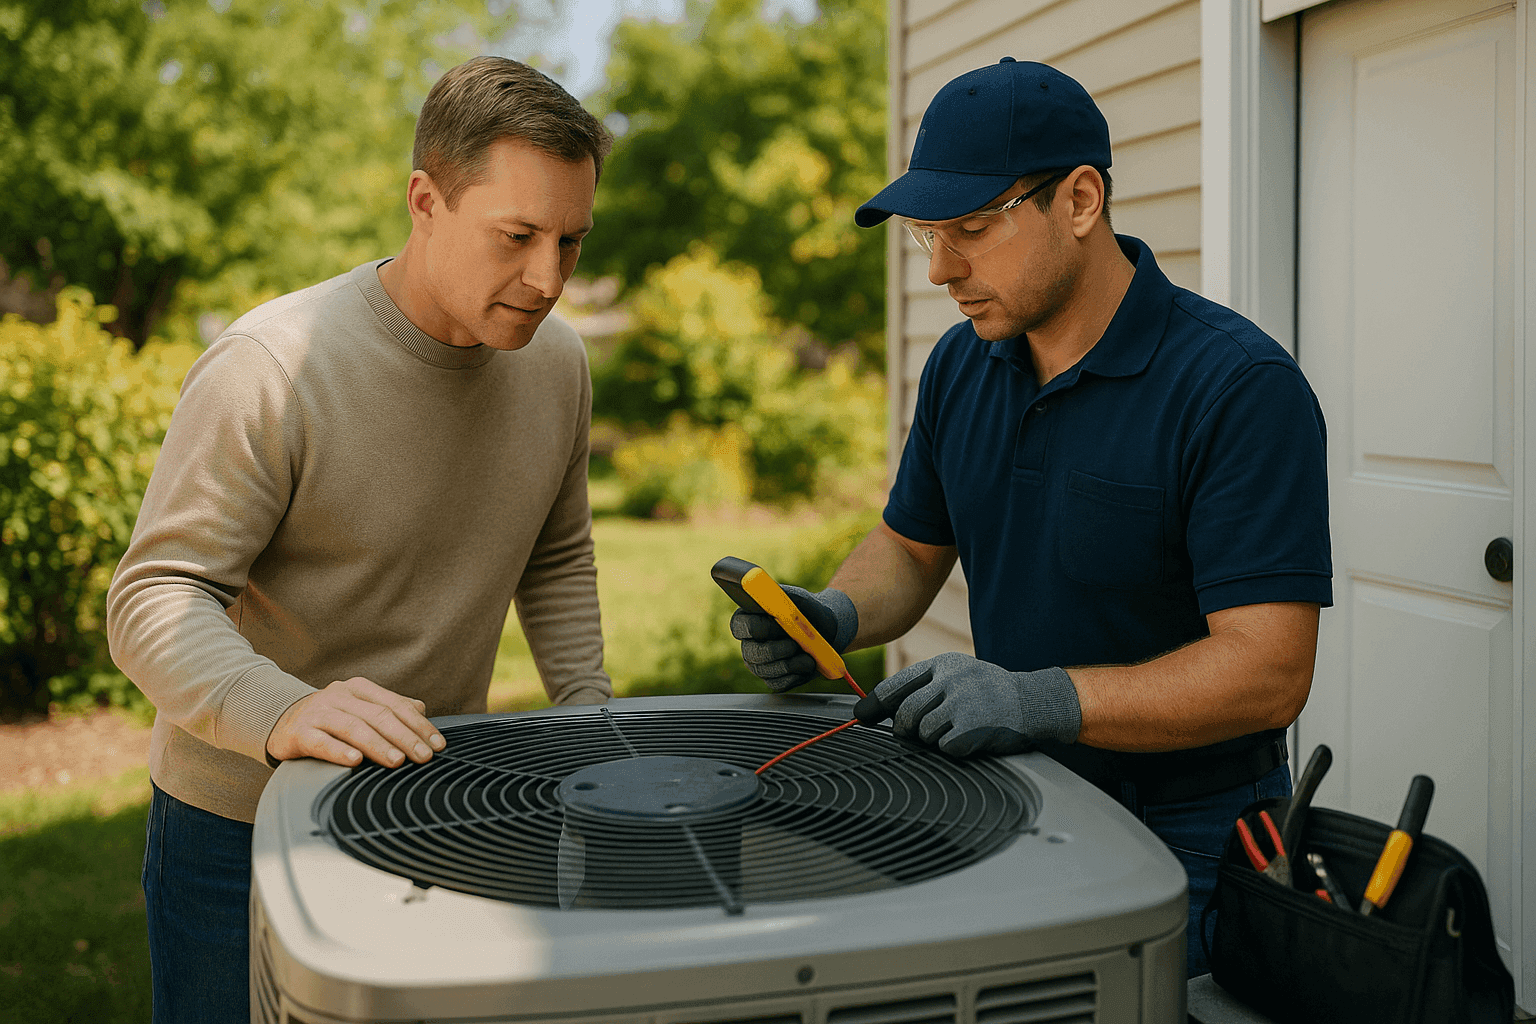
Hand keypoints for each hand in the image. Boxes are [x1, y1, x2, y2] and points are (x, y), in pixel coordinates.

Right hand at [265, 676, 445, 767]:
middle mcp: (340, 696)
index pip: (395, 705)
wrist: (280, 719)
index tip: (437, 744)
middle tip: (423, 757)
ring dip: (378, 745)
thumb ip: (388, 708)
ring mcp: (319, 713)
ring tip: (396, 761)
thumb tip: (421, 710)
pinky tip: (355, 761)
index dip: (419, 725)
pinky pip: (321, 742)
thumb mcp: (359, 707)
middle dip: (405, 738)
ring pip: (353, 728)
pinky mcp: (300, 732)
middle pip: (378, 716)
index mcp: (359, 689)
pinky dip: (339, 751)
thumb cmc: (330, 717)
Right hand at [729, 585, 857, 691]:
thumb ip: (779, 597)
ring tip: (808, 654)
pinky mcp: (773, 680)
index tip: (779, 624)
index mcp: (748, 618)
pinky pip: (778, 683)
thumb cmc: (808, 611)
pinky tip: (807, 664)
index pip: (739, 626)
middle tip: (795, 644)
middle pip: (752, 653)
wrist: (826, 630)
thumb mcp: (796, 599)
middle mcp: (749, 643)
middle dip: (776, 650)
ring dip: (790, 663)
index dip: (758, 627)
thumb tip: (767, 598)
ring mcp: (758, 664)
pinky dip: (796, 675)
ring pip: (766, 670)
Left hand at [859, 652, 1081, 756]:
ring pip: (922, 732)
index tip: (862, 716)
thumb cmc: (989, 692)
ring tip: (954, 730)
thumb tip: (881, 709)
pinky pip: (944, 746)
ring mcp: (962, 702)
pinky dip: (953, 748)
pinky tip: (969, 739)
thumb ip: (925, 688)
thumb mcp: (958, 676)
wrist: (1033, 701)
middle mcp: (950, 680)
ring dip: (933, 738)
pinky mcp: (973, 726)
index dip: (875, 703)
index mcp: (942, 665)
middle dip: (905, 728)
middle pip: (905, 713)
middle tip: (916, 733)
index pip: (896, 685)